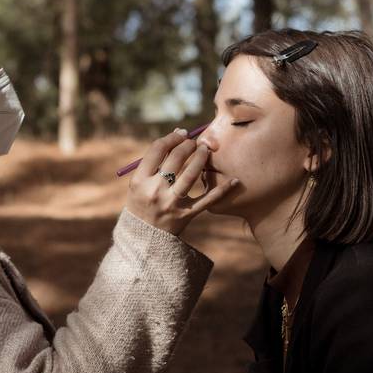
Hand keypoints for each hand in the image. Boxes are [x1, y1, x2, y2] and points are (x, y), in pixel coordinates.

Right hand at [124, 128, 238, 235]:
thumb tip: (178, 134)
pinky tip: (233, 180)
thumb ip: (155, 162)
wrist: (144, 238)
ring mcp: (171, 204)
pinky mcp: (186, 216)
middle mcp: (154, 191)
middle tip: (194, 142)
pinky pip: (207, 200)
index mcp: (139, 181)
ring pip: (191, 175)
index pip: (157, 150)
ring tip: (206, 151)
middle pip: (175, 159)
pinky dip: (222, 190)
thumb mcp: (138, 184)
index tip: (181, 134)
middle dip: (188, 145)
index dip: (172, 138)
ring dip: (201, 158)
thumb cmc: (142, 203)